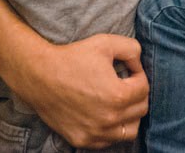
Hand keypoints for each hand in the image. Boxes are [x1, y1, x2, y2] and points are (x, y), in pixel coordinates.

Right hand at [13, 34, 148, 148]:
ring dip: (129, 115)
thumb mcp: (106, 43)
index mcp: (117, 96)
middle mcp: (108, 119)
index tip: (128, 69)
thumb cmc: (73, 58)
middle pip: (140, 110)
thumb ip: (132, 49)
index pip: (144, 89)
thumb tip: (138, 64)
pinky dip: (112, 129)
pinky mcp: (82, 140)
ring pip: (129, 131)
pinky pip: (108, 141)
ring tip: (119, 100)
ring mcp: (95, 133)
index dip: (139, 74)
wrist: (40, 75)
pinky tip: (104, 113)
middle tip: (126, 83)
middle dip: (137, 94)